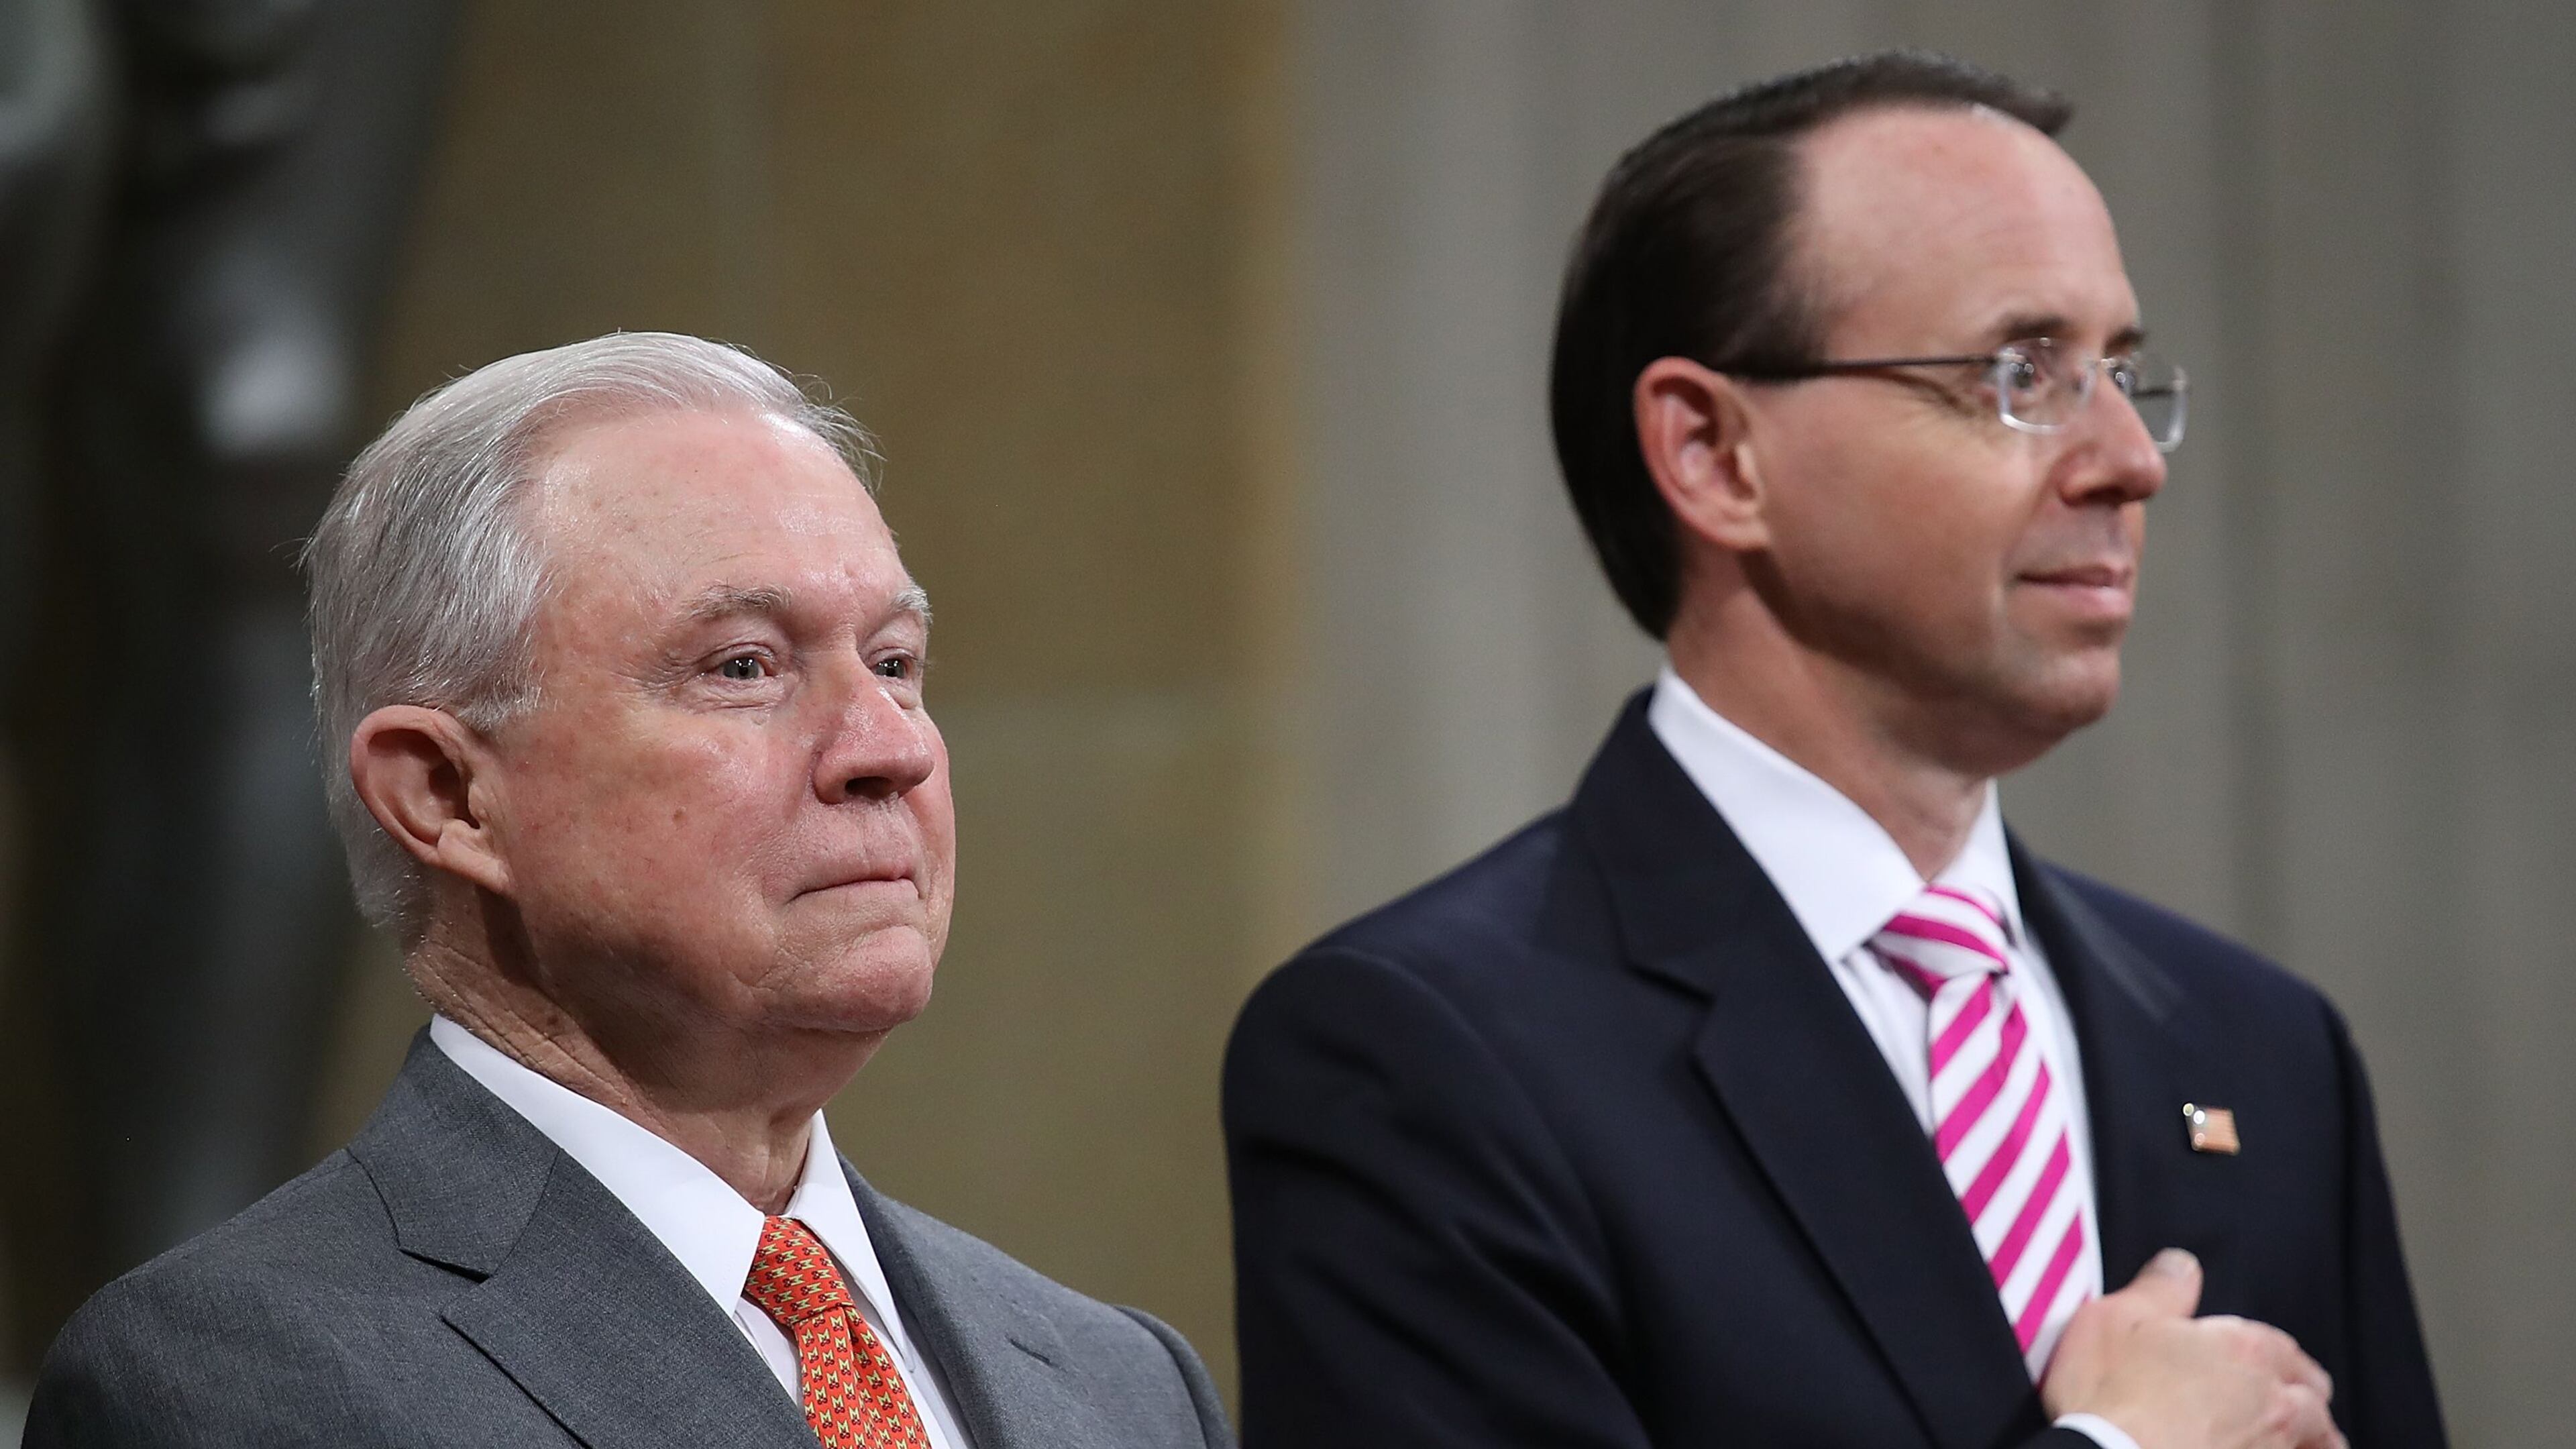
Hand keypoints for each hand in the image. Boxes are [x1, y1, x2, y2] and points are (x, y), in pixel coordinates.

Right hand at [2041, 1249, 2343, 1448]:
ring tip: (2308, 1444)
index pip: (2284, 1349)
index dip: (2281, 1357)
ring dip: (2314, 1441)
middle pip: (2313, 1401)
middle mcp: (2270, 1403)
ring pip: (2318, 1445)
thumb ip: (2159, 1289)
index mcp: (2243, 1351)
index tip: (2278, 1364)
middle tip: (2303, 1408)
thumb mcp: (2116, 1321)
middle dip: (2308, 1401)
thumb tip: (2181, 1266)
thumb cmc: (2109, 1397)